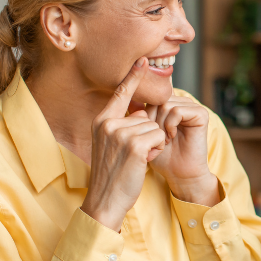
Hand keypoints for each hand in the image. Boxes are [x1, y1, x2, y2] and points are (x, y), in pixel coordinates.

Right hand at [81, 58, 166, 231]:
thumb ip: (121, 125)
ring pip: (155, 128)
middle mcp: (108, 123)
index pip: (121, 93)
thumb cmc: (111, 174)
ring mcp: (120, 134)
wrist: (104, 201)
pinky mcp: (135, 145)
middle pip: (146, 116)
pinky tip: (143, 162)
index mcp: (101, 121)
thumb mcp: (110, 144)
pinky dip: (157, 150)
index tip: (143, 59)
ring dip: (153, 145)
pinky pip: (159, 137)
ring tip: (136, 160)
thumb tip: (141, 112)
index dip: (133, 76)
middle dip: (147, 136)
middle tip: (132, 155)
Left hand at [147, 95, 219, 205]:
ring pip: (165, 105)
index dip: (145, 116)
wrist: (179, 173)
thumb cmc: (161, 156)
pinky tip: (172, 137)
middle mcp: (181, 102)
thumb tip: (128, 97)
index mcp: (170, 103)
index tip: (149, 134)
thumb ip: (140, 115)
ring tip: (165, 140)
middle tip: (158, 139)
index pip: (150, 97)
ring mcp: (192, 107)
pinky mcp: (201, 114)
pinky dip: (170, 125)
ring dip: (161, 125)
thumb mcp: (144, 133)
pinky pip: (177, 111)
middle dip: (152, 122)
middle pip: (157, 100)